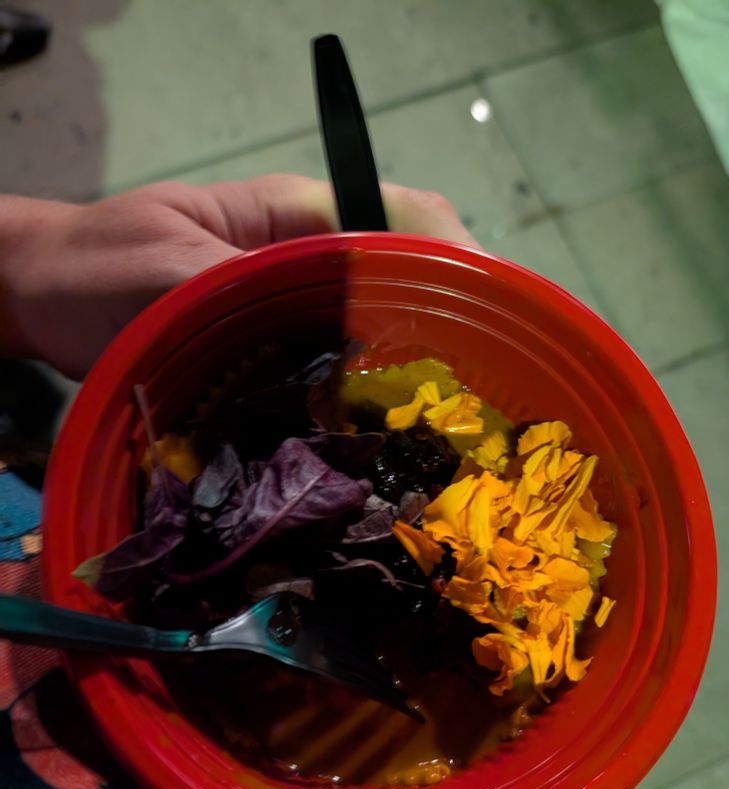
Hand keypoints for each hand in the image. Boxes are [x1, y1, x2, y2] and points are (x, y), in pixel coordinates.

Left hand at [0, 175, 476, 379]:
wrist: (45, 296)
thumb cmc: (98, 268)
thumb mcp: (175, 271)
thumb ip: (257, 286)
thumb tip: (345, 317)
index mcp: (296, 215)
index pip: (406, 218)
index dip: (457, 260)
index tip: (486, 315)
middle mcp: (310, 258)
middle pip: (409, 275)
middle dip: (452, 323)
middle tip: (482, 390)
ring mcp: (297, 305)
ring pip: (383, 325)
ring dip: (419, 365)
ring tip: (452, 420)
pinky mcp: (280, 349)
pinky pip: (344, 365)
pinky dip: (371, 394)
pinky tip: (385, 434)